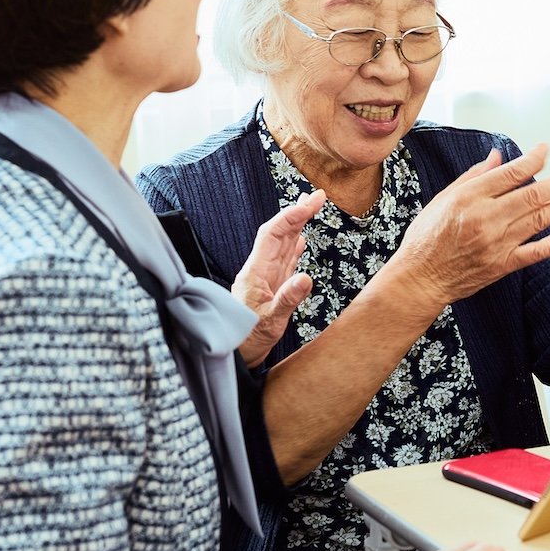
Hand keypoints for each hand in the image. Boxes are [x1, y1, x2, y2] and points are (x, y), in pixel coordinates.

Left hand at [233, 190, 323, 366]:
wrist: (231, 354)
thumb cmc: (245, 340)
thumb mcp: (269, 322)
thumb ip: (287, 299)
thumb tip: (306, 277)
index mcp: (256, 272)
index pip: (274, 234)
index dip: (292, 215)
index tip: (312, 202)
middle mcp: (259, 270)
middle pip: (278, 233)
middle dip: (297, 212)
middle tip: (317, 196)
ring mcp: (265, 278)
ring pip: (282, 244)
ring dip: (296, 224)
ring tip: (310, 207)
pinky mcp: (270, 287)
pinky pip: (284, 261)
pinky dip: (294, 247)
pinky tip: (301, 240)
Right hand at [393, 144, 549, 309]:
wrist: (420, 278)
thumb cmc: (427, 237)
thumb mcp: (444, 198)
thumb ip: (474, 176)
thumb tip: (497, 156)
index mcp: (471, 197)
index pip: (511, 173)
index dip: (534, 159)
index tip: (546, 150)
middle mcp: (487, 218)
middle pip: (532, 195)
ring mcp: (497, 242)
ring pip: (539, 220)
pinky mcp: (503, 264)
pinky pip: (537, 252)